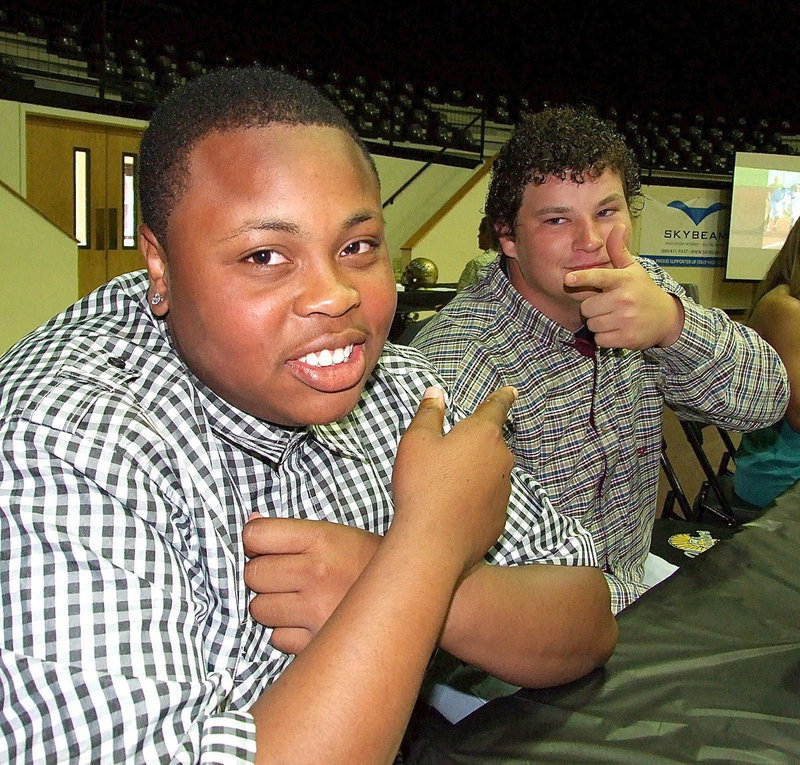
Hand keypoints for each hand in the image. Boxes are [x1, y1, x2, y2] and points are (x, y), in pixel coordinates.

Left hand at [243, 517, 379, 653]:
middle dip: (263, 577)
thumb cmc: (368, 563)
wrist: (410, 598)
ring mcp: (317, 610)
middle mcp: (316, 573)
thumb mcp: (335, 535)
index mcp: (322, 539)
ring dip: (272, 607)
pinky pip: (277, 638)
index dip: (254, 542)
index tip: (263, 548)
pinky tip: (309, 622)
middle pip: (253, 575)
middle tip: (286, 577)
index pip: (256, 536)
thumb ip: (290, 531)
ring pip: (259, 609)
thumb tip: (250, 524)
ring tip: (299, 600)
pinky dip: (287, 633)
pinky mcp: (318, 643)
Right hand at [391, 385, 516, 573]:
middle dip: (476, 445)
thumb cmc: (423, 485)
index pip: (496, 408)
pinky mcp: (500, 518)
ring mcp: (504, 491)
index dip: (502, 398)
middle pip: (491, 444)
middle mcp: (501, 459)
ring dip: (475, 475)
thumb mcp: (417, 441)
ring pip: (491, 474)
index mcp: (482, 434)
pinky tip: (453, 509)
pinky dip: (475, 501)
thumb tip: (436, 393)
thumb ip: (429, 414)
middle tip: (450, 454)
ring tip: (445, 487)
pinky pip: (488, 501)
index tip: (511, 391)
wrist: (433, 542)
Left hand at [564, 225, 684, 348]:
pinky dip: (605, 337)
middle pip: (587, 307)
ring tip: (615, 317)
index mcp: (623, 280)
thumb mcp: (632, 269)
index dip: (583, 278)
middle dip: (593, 308)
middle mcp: (624, 299)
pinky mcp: (626, 338)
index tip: (569, 278)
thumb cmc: (643, 290)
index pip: (600, 277)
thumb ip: (618, 250)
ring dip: (599, 323)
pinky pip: (600, 339)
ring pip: (592, 324)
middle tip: (608, 305)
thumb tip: (617, 225)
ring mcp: (626, 319)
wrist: (666, 318)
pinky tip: (618, 330)